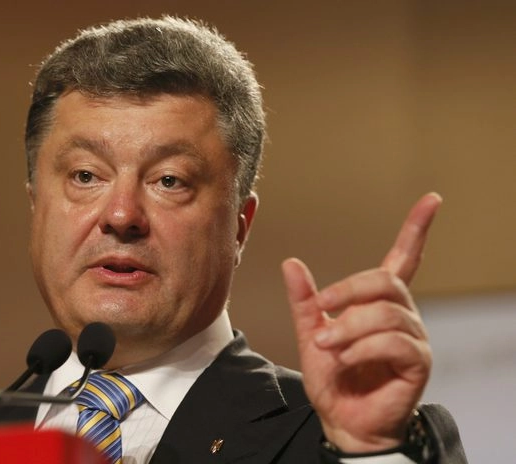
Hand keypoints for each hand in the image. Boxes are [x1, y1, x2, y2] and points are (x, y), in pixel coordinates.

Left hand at [282, 193, 441, 451]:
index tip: (432, 199)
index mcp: (378, 303)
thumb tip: (292, 262)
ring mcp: (413, 338)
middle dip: (347, 292)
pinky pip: (393, 341)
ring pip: (385, 312)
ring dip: (348, 327)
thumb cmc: (333, 378)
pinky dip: (362, 347)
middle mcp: (402, 314)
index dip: (416, 229)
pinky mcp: (418, 362)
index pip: (404, 259)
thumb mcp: (311, 334)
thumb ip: (305, 301)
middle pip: (384, 281)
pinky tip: (345, 360)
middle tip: (321, 311)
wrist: (341, 419)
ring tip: (327, 345)